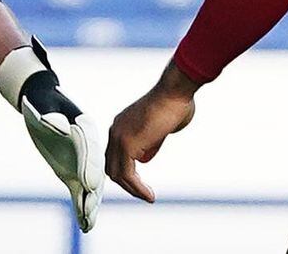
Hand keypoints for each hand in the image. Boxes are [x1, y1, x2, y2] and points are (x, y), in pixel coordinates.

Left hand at [0, 39, 104, 231]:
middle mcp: (88, 147)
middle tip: (91, 208)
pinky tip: (84, 222)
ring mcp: (82, 160)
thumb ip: (54, 118)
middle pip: (94, 170)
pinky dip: (82, 205)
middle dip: (93, 191)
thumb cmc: (43, 102)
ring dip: (90, 203)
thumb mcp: (47, 107)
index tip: (91, 183)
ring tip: (88, 222)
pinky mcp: (73, 171)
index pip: (90, 150)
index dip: (91, 167)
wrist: (42, 102)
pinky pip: (80, 190)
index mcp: (85, 129)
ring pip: (90, 184)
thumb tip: (63, 128)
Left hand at [105, 61, 197, 202]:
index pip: (115, 155)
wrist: (175, 91)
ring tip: (148, 197)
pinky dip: (137, 188)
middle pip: (112, 165)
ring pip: (117, 173)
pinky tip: (149, 195)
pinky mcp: (127, 144)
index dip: (126, 172)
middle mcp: (116, 130)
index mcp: (121, 124)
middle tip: (144, 193)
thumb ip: (151, 142)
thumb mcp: (160, 128)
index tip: (140, 184)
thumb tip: (146, 157)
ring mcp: (119, 137)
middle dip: (127, 184)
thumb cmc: (175, 104)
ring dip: (132, 189)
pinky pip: (127, 175)